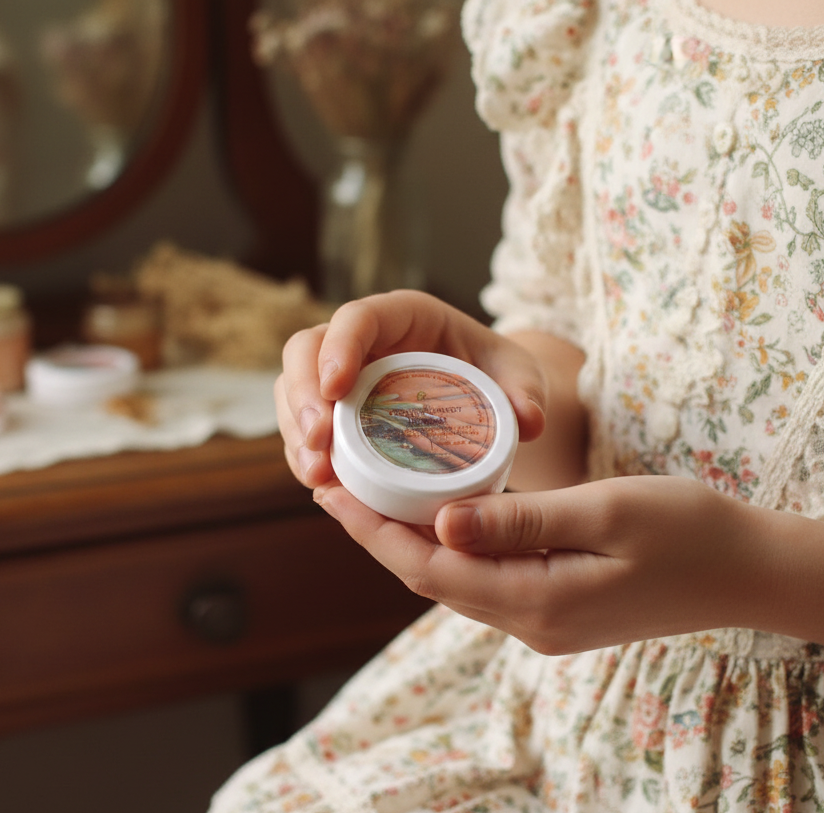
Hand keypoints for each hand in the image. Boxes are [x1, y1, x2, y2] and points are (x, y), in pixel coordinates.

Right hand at [274, 290, 547, 489]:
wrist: (483, 397)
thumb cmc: (497, 375)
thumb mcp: (517, 376)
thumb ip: (526, 392)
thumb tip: (528, 421)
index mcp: (403, 315)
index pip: (357, 318)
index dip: (338, 348)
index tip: (337, 389)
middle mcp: (362, 340)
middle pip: (306, 352)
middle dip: (304, 396)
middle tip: (319, 445)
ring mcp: (342, 376)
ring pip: (294, 390)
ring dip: (296, 432)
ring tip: (317, 477)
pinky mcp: (335, 411)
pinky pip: (303, 425)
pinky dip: (305, 454)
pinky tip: (322, 485)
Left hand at [314, 474, 761, 653]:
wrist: (744, 572)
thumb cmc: (687, 531)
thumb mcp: (606, 512)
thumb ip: (521, 522)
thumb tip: (438, 523)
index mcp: (537, 602)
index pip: (428, 568)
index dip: (372, 530)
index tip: (329, 490)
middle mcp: (529, 623)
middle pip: (430, 578)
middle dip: (377, 532)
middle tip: (333, 482)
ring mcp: (541, 622)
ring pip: (453, 580)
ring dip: (407, 540)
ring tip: (368, 493)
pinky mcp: (553, 608)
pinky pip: (482, 579)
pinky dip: (449, 547)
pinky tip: (434, 515)